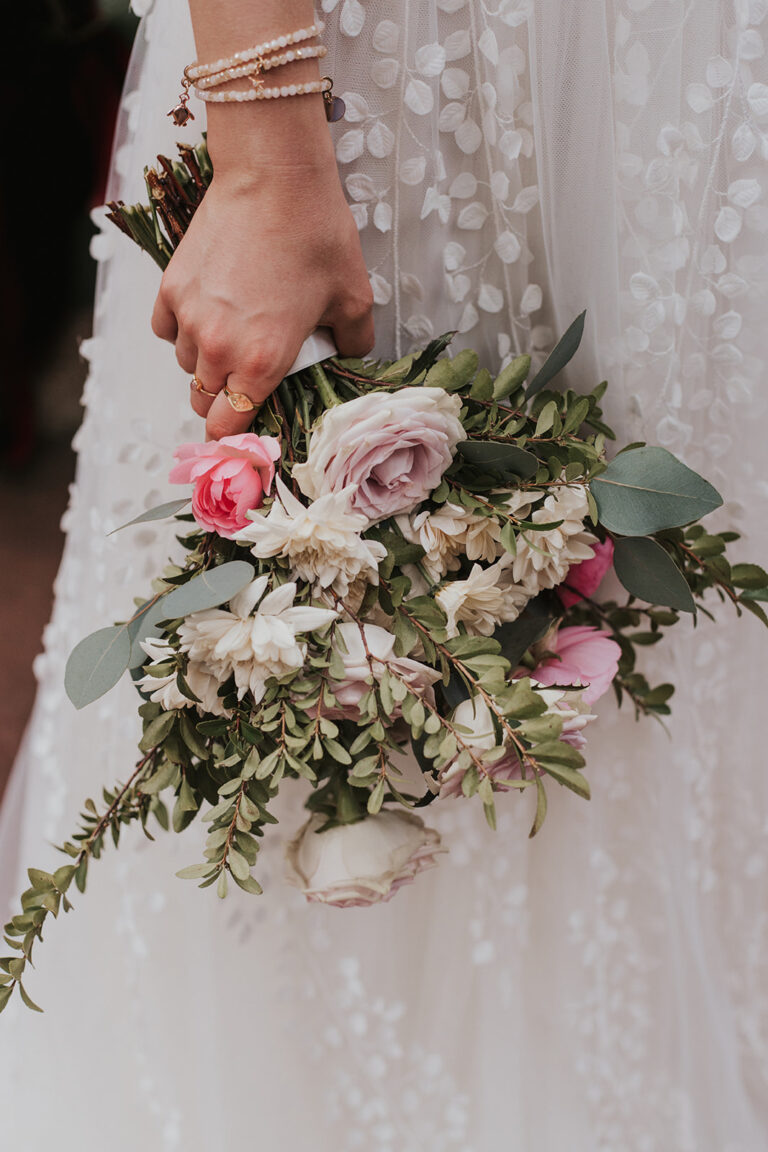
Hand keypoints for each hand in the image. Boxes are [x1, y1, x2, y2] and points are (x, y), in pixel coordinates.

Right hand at [151, 149, 373, 438]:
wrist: (273, 176)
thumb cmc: (317, 233)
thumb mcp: (354, 297)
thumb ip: (352, 342)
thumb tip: (347, 357)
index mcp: (263, 361)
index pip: (231, 426)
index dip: (239, 436)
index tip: (249, 431)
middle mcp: (219, 347)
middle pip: (204, 402)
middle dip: (225, 402)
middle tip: (248, 382)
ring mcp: (190, 317)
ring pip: (187, 367)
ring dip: (207, 365)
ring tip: (234, 338)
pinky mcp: (171, 287)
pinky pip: (167, 331)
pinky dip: (183, 332)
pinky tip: (207, 314)